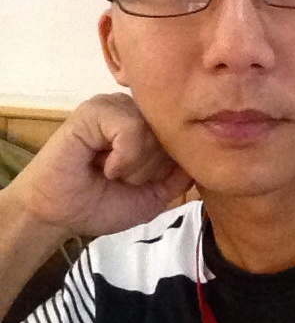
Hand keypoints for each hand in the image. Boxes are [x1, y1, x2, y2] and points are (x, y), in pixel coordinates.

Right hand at [8, 93, 193, 237]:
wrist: (60, 215)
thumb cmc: (100, 204)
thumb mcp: (153, 195)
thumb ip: (179, 176)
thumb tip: (207, 157)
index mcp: (147, 125)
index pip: (183, 134)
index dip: (171, 164)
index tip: (146, 181)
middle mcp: (134, 110)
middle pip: (171, 131)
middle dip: (153, 166)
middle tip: (124, 179)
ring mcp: (114, 106)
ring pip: (153, 129)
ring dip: (137, 163)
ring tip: (114, 173)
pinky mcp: (94, 110)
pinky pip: (131, 127)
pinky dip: (124, 156)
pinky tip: (105, 167)